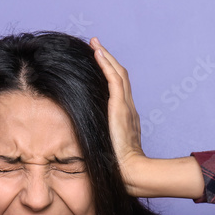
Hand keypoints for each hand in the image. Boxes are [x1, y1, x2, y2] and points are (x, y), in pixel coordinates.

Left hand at [91, 38, 203, 198]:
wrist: (130, 170)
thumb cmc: (117, 165)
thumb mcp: (107, 146)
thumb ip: (102, 138)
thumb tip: (85, 138)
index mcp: (126, 115)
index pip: (118, 88)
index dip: (110, 72)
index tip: (99, 61)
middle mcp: (129, 107)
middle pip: (120, 75)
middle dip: (108, 58)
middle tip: (95, 44)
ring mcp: (126, 106)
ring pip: (118, 73)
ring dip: (106, 56)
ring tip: (95, 43)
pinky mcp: (121, 107)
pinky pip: (114, 79)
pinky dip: (106, 64)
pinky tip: (97, 53)